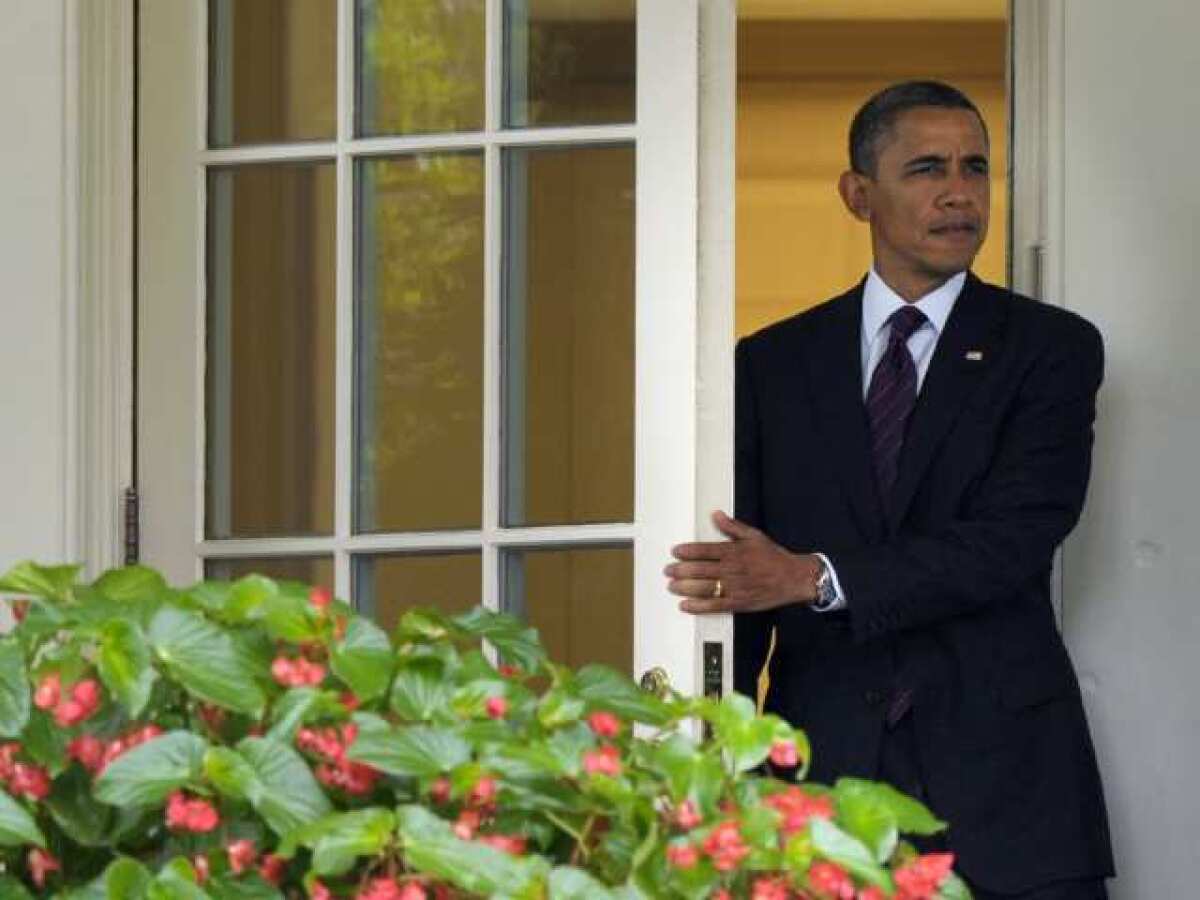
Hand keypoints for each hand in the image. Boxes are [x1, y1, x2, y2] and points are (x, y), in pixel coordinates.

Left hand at [664, 510, 820, 613]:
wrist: (794, 578)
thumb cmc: (774, 558)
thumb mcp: (754, 536)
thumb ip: (732, 526)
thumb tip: (716, 515)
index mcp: (734, 551)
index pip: (704, 550)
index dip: (686, 551)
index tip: (675, 552)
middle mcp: (732, 569)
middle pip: (699, 569)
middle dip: (680, 570)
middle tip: (668, 570)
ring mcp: (735, 587)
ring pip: (703, 587)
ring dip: (684, 587)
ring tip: (672, 586)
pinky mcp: (739, 602)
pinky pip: (714, 605)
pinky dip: (697, 606)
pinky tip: (685, 605)